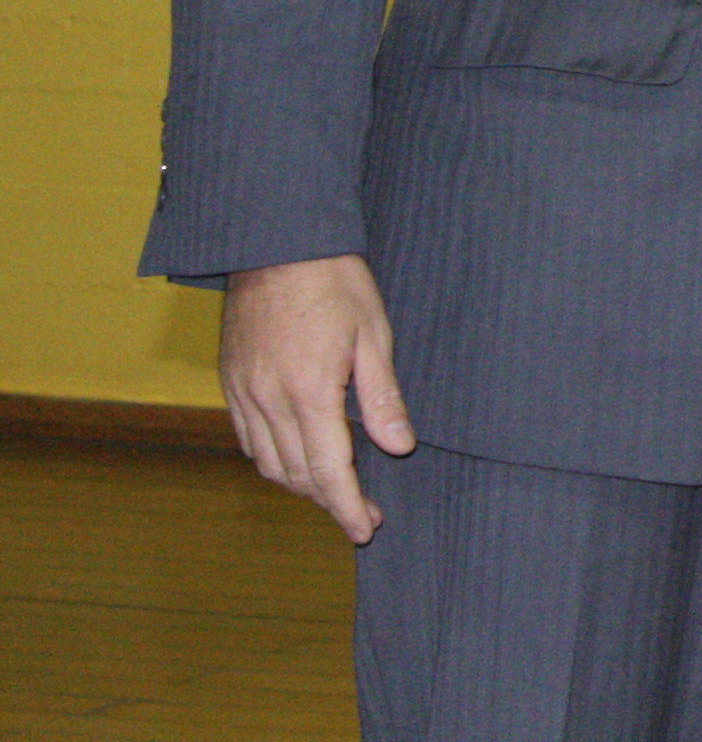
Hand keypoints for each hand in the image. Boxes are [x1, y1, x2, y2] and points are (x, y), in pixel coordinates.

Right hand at [220, 253, 411, 542]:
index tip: (365, 530)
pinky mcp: (230, 382)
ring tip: (335, 488)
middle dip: (329, 500)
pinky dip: (273, 459)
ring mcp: (243, 393)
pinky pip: (248, 440)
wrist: (276, 242)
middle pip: (296, 474)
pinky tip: (297, 456)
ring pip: (268, 463)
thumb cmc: (334, 282)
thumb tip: (399, 446)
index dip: (347, 506)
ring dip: (300, 484)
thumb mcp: (374, 333)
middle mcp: (268, 400)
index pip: (328, 470)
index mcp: (309, 392)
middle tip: (362, 512)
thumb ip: (383, 396)